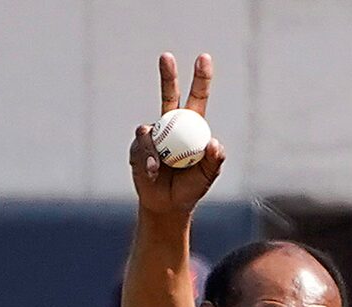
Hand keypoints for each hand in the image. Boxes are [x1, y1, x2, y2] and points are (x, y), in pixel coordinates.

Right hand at [128, 54, 225, 214]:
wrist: (166, 204)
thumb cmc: (190, 188)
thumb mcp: (207, 177)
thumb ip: (213, 161)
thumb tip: (214, 143)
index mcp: (192, 127)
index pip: (197, 98)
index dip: (201, 78)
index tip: (204, 58)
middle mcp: (172, 125)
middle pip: (169, 95)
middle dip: (168, 75)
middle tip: (167, 56)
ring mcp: (153, 134)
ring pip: (152, 130)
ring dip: (156, 150)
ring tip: (160, 169)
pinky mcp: (138, 146)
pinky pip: (142, 147)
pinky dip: (148, 160)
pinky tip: (152, 172)